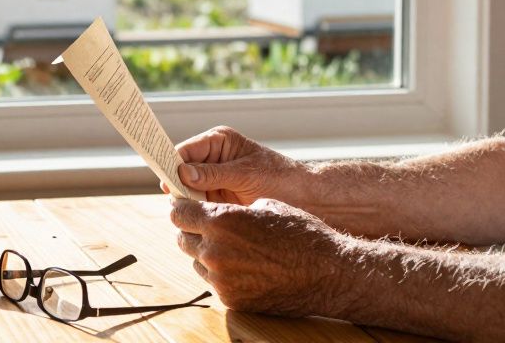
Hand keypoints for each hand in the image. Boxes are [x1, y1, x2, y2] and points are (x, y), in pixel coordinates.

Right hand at [161, 126, 308, 205]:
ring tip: (191, 213)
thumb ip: (214, 174)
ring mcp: (214, 179)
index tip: (163, 180)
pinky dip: (196, 212)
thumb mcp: (246, 174)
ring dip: (186, 201)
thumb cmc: (279, 177)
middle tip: (178, 202)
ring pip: (186, 190)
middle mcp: (212, 158)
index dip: (171, 164)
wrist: (304, 197)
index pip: (185, 150)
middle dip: (177, 185)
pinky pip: (198, 204)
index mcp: (218, 142)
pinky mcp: (218, 198)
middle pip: (181, 171)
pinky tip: (199, 220)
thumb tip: (182, 172)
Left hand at [170, 197, 358, 317]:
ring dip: (206, 253)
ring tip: (234, 247)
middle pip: (182, 238)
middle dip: (192, 230)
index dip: (182, 207)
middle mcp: (215, 251)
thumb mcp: (265, 205)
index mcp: (221, 221)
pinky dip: (222, 273)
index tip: (187, 207)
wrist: (326, 272)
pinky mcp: (230, 299)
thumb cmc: (300, 233)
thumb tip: (210, 210)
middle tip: (209, 226)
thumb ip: (230, 209)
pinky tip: (244, 266)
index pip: (178, 212)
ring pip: (196, 261)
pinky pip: (213, 282)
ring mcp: (221, 279)